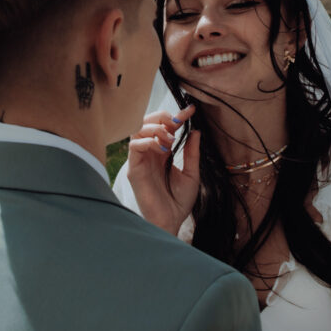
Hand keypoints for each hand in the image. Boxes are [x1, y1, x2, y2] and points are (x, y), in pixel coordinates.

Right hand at [126, 105, 199, 234]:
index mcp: (162, 152)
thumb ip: (192, 153)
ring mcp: (140, 160)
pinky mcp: (134, 169)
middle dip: (161, 116)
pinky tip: (161, 148)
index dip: (177, 116)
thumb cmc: (179, 201)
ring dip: (154, 128)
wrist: (171, 221)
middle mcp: (150, 153)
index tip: (191, 109)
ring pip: (137, 130)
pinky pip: (133, 146)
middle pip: (147, 122)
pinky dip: (147, 141)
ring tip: (170, 138)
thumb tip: (196, 131)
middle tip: (176, 121)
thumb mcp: (192, 173)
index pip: (166, 127)